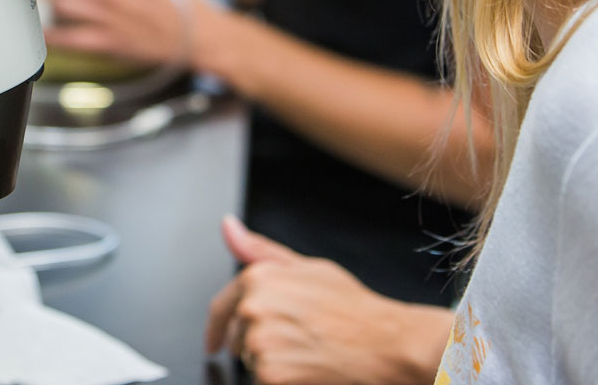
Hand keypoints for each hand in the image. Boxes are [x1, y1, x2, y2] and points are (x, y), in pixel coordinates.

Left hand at [43, 0, 210, 67]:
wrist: (202, 34)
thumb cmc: (184, 4)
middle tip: (64, 0)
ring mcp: (111, 16)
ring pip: (63, 4)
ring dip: (58, 10)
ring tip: (64, 17)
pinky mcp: (112, 42)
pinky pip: (69, 38)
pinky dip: (53, 37)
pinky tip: (47, 36)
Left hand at [205, 216, 449, 384]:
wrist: (384, 342)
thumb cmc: (351, 306)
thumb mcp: (306, 267)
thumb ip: (259, 251)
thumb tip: (228, 227)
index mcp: (257, 279)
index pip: (220, 309)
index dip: (215, 328)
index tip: (213, 342)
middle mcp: (252, 309)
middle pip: (237, 337)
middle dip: (258, 341)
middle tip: (297, 337)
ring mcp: (259, 343)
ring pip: (250, 360)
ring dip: (270, 361)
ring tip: (306, 350)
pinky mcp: (270, 374)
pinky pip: (262, 380)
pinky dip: (281, 379)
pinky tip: (307, 368)